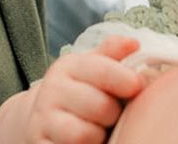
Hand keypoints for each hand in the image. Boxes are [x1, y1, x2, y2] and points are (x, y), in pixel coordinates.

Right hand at [0, 35, 142, 143]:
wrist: (45, 118)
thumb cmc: (80, 92)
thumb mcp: (92, 68)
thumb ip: (112, 54)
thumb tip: (134, 43)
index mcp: (68, 66)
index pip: (103, 70)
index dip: (126, 80)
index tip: (138, 86)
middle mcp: (52, 90)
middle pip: (101, 106)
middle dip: (114, 113)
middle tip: (113, 113)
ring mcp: (43, 119)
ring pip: (84, 134)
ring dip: (99, 135)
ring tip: (99, 129)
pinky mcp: (39, 143)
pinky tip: (89, 141)